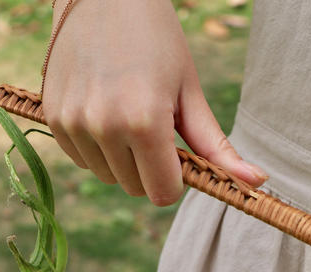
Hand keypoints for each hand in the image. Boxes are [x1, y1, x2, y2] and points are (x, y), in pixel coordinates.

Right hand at [43, 0, 267, 204]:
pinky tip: (102, 109)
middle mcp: (104, 126)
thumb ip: (215, 146)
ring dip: (121, 159)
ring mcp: (73, 122)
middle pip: (135, 189)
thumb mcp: (190, 92)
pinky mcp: (53, 118)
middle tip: (151, 125)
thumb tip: (256, 182)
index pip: (163, 194)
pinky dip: (96, 147)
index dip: (174, 179)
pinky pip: (82, 159)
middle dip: (148, 169)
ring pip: (108, 177)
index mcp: (145, 122)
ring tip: (125, 112)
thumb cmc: (157, 39)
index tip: (176, 153)